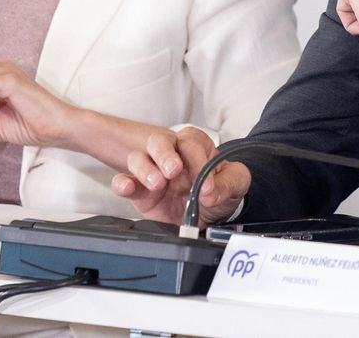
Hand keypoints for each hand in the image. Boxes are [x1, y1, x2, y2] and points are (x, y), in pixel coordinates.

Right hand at [113, 127, 249, 225]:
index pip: (192, 144)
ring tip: (158, 185)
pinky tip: (127, 188)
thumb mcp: (236, 183)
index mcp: (197, 147)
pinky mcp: (140, 192)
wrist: (210, 216)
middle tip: (173, 171)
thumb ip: (228, 184)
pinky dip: (122, 183)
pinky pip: (123, 182)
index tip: (206, 185)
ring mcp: (153, 172)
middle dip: (164, 155)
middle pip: (159, 142)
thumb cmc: (220, 191)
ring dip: (145, 169)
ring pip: (138, 159)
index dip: (198, 162)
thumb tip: (209, 192)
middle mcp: (172, 155)